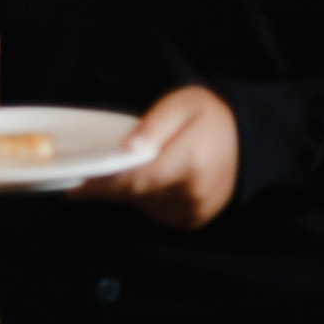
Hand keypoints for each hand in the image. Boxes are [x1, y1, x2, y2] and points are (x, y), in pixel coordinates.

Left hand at [69, 85, 237, 228]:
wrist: (249, 135)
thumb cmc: (209, 114)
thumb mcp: (179, 105)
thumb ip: (152, 127)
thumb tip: (127, 147)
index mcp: (189, 162)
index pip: (134, 181)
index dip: (101, 186)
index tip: (73, 187)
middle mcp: (194, 192)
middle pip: (136, 196)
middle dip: (107, 188)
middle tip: (84, 177)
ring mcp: (197, 209)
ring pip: (144, 207)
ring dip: (127, 193)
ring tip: (121, 171)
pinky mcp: (196, 218)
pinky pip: (158, 213)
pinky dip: (145, 200)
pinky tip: (146, 180)